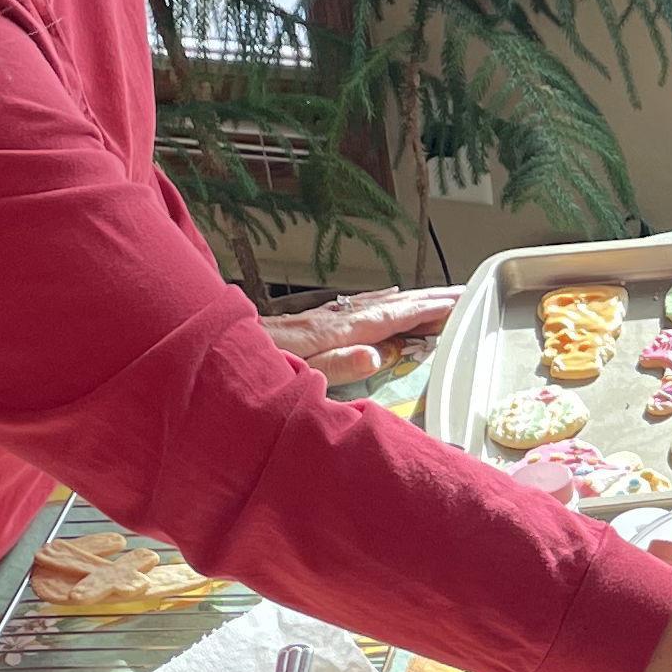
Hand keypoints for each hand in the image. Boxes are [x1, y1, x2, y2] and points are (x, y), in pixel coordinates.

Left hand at [266, 286, 458, 384]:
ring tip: (436, 296)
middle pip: (388, 304)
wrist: (207, 351)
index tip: (460, 303)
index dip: (426, 310)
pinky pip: (358, 307)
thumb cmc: (249, 372)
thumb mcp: (293, 377)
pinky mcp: (308, 322)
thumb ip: (334, 367)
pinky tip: (386, 300)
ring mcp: (319, 318)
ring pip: (374, 303)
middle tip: (464, 294)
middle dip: (428, 298)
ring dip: (409, 299)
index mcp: (332, 334)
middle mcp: (330, 320)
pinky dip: (382, 301)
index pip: (390, 318)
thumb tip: (378, 357)